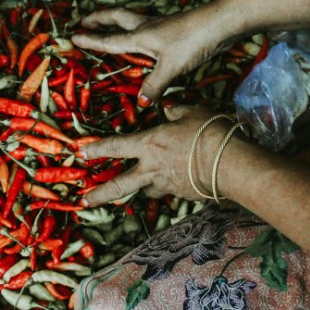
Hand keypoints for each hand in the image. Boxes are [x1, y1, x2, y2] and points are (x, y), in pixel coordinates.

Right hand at [71, 6, 234, 103]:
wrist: (220, 22)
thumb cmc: (193, 41)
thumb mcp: (172, 67)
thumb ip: (155, 85)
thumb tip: (141, 102)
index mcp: (141, 35)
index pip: (111, 39)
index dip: (92, 40)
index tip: (73, 36)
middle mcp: (148, 26)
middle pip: (118, 17)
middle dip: (99, 18)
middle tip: (84, 18)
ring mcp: (162, 24)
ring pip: (133, 18)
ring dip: (117, 18)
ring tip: (109, 22)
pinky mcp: (175, 26)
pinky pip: (148, 25)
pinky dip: (138, 27)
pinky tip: (145, 35)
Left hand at [77, 105, 239, 203]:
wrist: (230, 163)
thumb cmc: (209, 132)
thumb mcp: (192, 112)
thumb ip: (176, 110)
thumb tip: (168, 108)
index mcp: (149, 144)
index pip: (115, 146)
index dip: (96, 149)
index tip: (80, 152)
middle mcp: (152, 168)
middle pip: (119, 186)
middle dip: (100, 195)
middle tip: (84, 202)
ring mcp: (167, 185)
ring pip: (146, 191)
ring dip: (142, 188)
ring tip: (143, 186)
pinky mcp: (183, 195)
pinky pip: (170, 191)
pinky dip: (170, 186)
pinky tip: (179, 180)